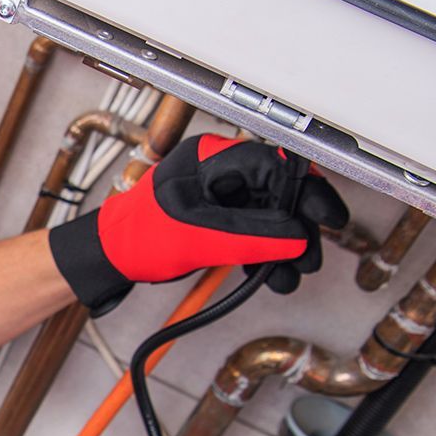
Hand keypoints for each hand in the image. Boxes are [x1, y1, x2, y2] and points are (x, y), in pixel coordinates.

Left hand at [48, 134, 348, 312]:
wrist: (109, 258)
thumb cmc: (135, 237)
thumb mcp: (196, 238)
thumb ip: (249, 238)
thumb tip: (295, 238)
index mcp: (210, 159)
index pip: (275, 166)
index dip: (306, 192)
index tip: (325, 218)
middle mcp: (218, 170)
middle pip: (279, 192)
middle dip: (296, 229)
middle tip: (306, 260)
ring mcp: (219, 194)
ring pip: (270, 214)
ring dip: (283, 247)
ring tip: (287, 276)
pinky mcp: (218, 217)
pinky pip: (255, 230)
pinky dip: (265, 252)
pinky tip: (268, 274)